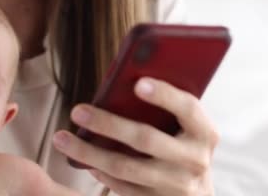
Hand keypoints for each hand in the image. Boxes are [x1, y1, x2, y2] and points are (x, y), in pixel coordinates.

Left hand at [52, 77, 217, 195]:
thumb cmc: (184, 144)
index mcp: (205, 133)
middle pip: (147, 139)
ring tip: (62, 138)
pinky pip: (121, 186)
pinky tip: (81, 159)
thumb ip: (166, 106)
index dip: (164, 95)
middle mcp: (194, 160)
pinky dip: (99, 171)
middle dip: (108, 124)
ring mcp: (176, 186)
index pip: (187, 108)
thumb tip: (123, 84)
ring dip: (89, 152)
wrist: (197, 194)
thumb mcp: (187, 125)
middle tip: (78, 110)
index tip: (138, 83)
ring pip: (125, 167)